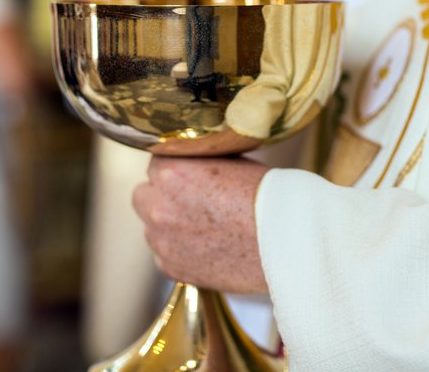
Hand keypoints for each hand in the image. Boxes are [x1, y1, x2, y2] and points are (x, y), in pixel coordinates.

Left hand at [133, 156, 271, 292]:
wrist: (285, 242)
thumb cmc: (267, 198)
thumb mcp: (232, 161)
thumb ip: (201, 161)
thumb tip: (193, 159)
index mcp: (171, 172)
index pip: (155, 164)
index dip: (175, 171)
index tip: (190, 179)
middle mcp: (158, 205)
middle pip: (142, 195)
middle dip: (160, 197)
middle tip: (190, 202)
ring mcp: (162, 240)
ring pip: (152, 228)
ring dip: (169, 226)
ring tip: (205, 228)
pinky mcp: (171, 268)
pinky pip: (164, 255)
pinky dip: (180, 252)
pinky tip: (208, 248)